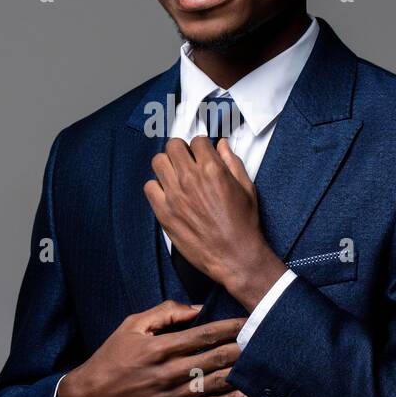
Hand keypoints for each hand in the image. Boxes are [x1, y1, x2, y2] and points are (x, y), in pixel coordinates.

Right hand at [56, 299, 253, 396]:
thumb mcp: (131, 325)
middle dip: (243, 348)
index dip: (229, 327)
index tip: (249, 321)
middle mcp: (168, 373)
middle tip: (268, 340)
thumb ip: (164, 313)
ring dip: (243, 374)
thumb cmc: (111, 357)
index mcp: (158, 348)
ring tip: (266, 365)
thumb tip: (196, 309)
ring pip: (216, 384)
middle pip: (215, 358)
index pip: (203, 334)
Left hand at [144, 136, 286, 308]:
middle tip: (187, 160)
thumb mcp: (247, 188)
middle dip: (182, 150)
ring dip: (167, 164)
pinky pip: (149, 187)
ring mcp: (174, 195)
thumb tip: (222, 146)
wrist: (234, 255)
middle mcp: (190, 179)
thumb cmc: (243, 225)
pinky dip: (157, 187)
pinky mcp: (164, 213)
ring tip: (176, 175)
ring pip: (158, 162)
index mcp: (212, 170)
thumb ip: (232, 162)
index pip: (197, 140)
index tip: (201, 153)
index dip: (201, 146)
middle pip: (173, 145)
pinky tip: (168, 193)